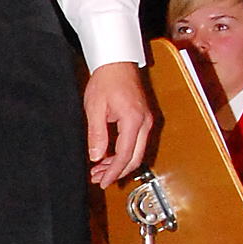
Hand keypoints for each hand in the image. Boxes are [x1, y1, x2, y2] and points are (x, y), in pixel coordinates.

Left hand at [83, 60, 152, 188]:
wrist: (117, 62)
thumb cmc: (106, 80)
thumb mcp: (95, 107)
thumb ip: (97, 134)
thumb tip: (96, 156)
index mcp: (134, 120)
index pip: (125, 155)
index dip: (114, 172)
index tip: (103, 181)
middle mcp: (145, 122)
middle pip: (135, 158)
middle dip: (117, 172)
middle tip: (99, 179)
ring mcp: (147, 121)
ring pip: (137, 152)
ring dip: (120, 164)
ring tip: (99, 170)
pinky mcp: (144, 119)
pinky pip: (137, 143)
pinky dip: (124, 153)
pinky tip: (108, 157)